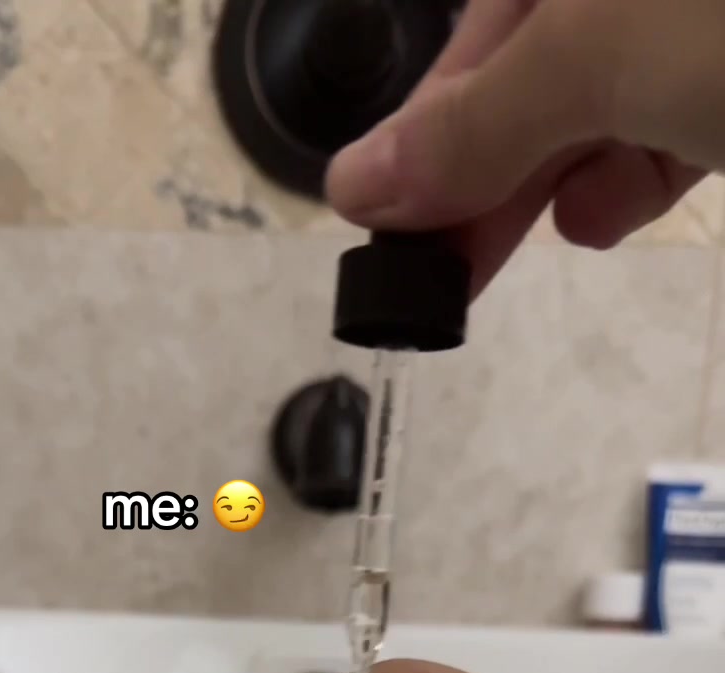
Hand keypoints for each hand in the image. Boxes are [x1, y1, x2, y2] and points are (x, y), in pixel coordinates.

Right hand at [326, 0, 724, 289]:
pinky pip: (659, 138)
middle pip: (527, 73)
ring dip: (544, 189)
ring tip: (516, 244)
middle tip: (434, 273)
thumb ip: (476, 121)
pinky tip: (603, 217)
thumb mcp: (600, 55)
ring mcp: (691, 36)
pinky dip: (623, 187)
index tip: (388, 213)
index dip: (426, 117)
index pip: (475, 28)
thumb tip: (353, 184)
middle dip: (480, 171)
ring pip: (592, 115)